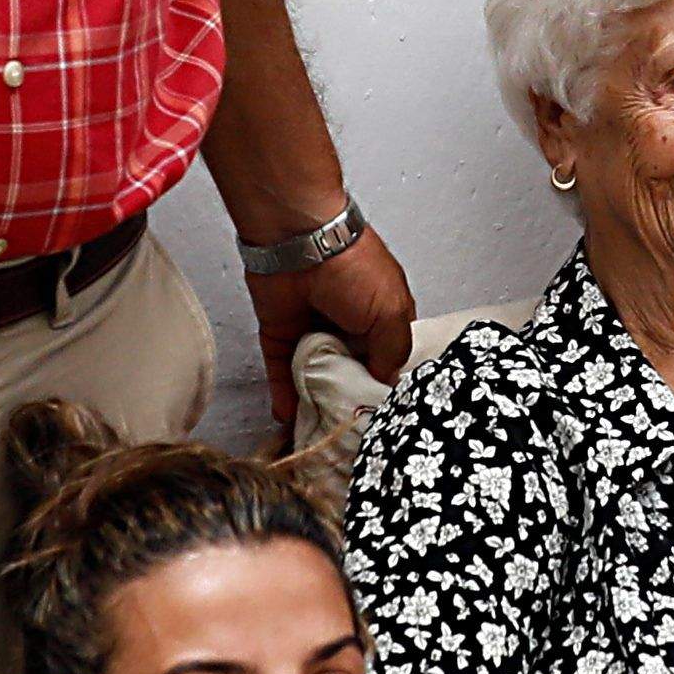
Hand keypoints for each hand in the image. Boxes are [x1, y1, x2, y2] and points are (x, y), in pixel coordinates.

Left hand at [255, 225, 416, 415]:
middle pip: (348, 376)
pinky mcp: (280, 336)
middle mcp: (348, 329)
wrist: (300, 242)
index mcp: (382, 320)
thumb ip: (392, 354)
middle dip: (346, 401)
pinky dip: (283, 395)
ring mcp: (313, 333)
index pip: (385, 363)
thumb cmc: (353, 267)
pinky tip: (290, 419)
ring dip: (314, 403)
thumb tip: (383, 384)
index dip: (381, 388)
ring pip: (313, 379)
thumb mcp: (392, 313)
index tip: (377, 415)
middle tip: (345, 429)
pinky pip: (280, 372)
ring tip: (317, 431)